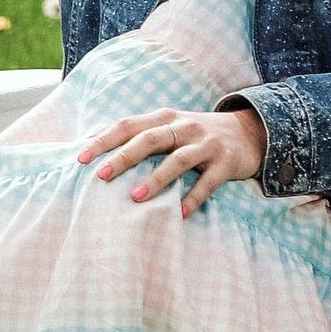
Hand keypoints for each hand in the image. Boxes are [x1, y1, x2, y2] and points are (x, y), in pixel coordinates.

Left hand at [76, 106, 265, 218]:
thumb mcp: (169, 128)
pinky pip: (208, 182)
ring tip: (135, 197)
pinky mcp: (226, 162)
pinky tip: (180, 213)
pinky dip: (193, 197)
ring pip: (177, 160)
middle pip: (148, 139)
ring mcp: (205, 144)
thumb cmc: (195, 134)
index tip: (81, 158)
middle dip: (123, 157)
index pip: (127, 126)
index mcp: (163, 118)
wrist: (249, 132)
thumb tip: (100, 152)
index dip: (103, 140)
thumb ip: (141, 136)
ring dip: (155, 179)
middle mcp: (183, 127)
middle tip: (101, 175)